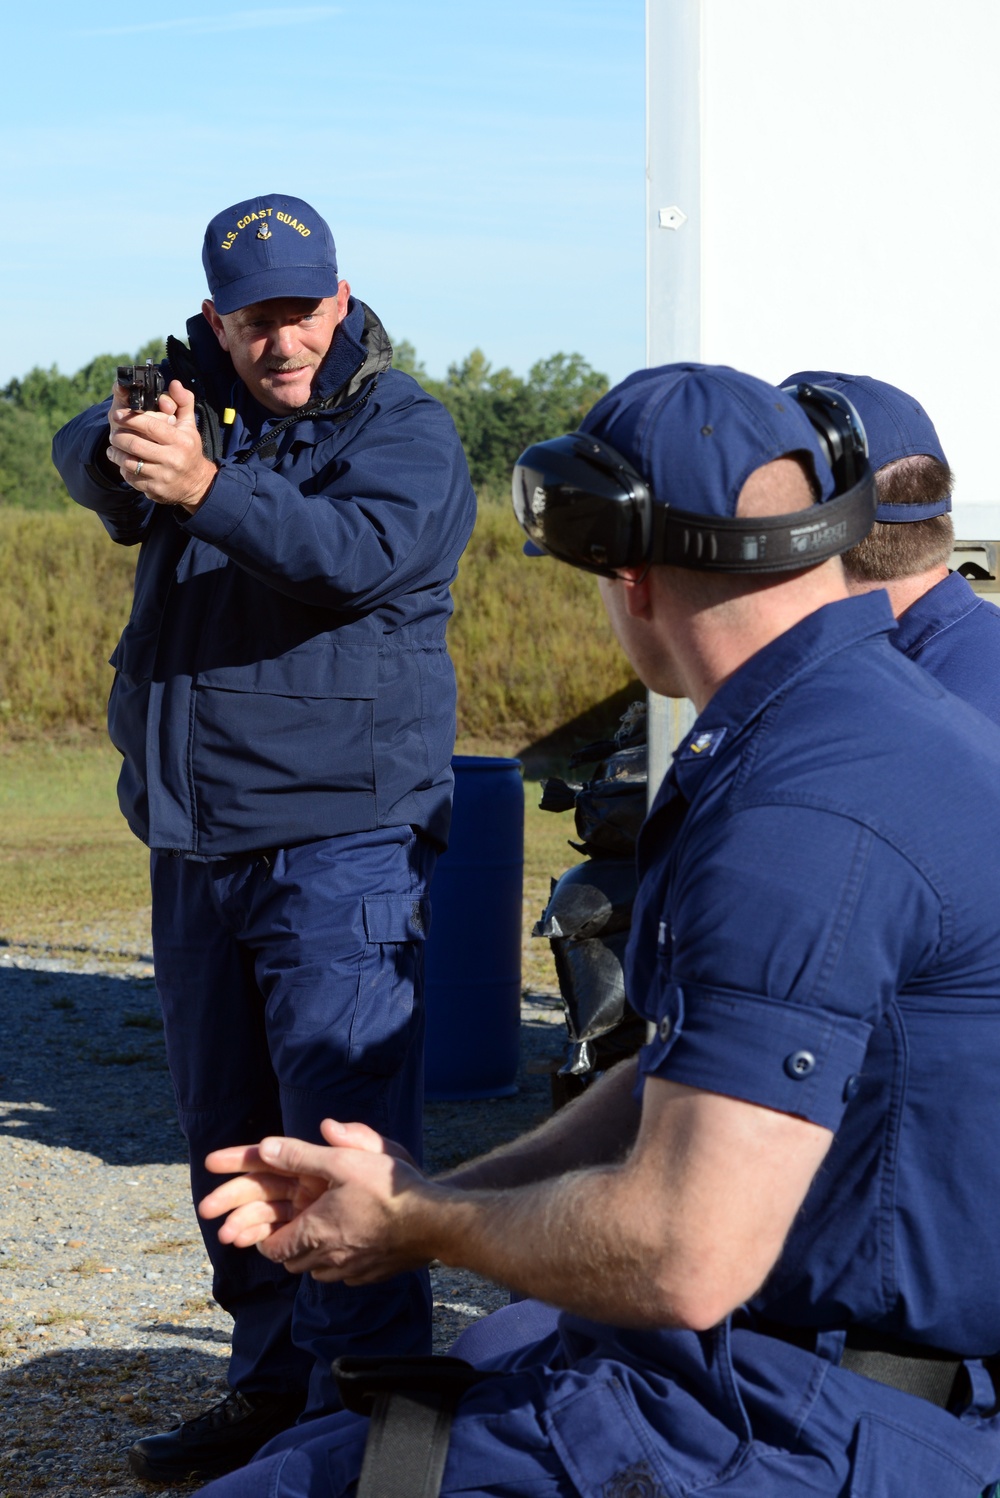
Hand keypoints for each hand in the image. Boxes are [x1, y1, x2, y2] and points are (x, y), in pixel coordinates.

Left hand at [107, 378, 217, 511]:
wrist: (198, 484)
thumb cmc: (189, 450)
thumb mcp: (189, 426)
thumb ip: (182, 402)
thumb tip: (175, 383)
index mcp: (180, 440)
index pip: (150, 426)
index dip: (130, 418)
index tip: (117, 414)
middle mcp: (173, 459)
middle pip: (135, 444)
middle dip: (118, 436)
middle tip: (113, 432)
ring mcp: (163, 476)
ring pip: (129, 463)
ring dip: (116, 453)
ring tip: (114, 447)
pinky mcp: (155, 490)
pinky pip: (131, 478)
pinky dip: (123, 469)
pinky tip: (123, 462)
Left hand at [199, 1119, 429, 1283]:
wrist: (433, 1221)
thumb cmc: (387, 1188)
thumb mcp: (342, 1160)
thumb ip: (301, 1155)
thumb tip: (264, 1148)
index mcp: (314, 1231)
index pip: (274, 1249)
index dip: (266, 1239)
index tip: (269, 1228)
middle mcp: (328, 1257)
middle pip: (293, 1263)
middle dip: (289, 1248)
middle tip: (294, 1228)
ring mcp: (352, 1270)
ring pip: (319, 1272)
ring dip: (314, 1258)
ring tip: (322, 1236)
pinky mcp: (373, 1275)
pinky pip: (346, 1276)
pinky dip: (341, 1263)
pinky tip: (353, 1244)